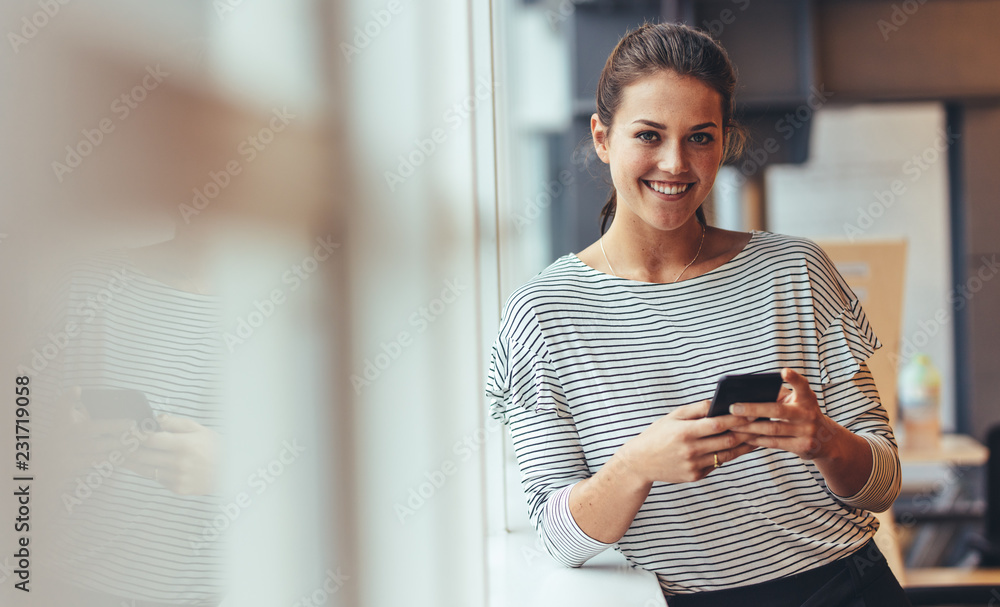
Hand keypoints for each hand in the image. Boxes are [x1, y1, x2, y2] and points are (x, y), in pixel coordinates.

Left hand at [123, 414, 220, 495]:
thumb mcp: (200, 429)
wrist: (232, 472)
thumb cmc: (217, 448)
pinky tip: (144, 465)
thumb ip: (176, 423)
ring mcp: (178, 478)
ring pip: (145, 470)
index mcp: (185, 445)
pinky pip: (157, 479)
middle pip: (143, 456)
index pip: (151, 439)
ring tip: (122, 456)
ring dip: (132, 463)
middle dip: (128, 449)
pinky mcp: (178, 489)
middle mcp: (179, 463)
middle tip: (119, 444)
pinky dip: (149, 472)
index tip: (129, 431)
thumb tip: (156, 419)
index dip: (136, 435)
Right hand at [620, 400, 756, 484]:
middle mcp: (691, 451)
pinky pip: (718, 464)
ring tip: (758, 436)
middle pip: (728, 441)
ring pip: (728, 455)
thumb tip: (719, 401)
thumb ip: (696, 409)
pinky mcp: (696, 476)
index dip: (738, 418)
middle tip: (763, 423)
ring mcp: (694, 466)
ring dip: (745, 446)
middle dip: (747, 431)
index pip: (718, 424)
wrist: (640, 462)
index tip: (754, 411)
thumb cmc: (657, 434)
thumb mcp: (672, 417)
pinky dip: (730, 455)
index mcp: (685, 432)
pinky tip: (740, 447)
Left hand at [730, 368, 841, 459]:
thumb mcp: (798, 401)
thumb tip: (748, 392)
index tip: (784, 371)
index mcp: (807, 398)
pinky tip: (744, 437)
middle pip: (777, 410)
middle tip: (733, 407)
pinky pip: (774, 443)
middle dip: (753, 409)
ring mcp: (806, 431)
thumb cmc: (802, 414)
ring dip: (749, 427)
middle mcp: (808, 413)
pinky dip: (757, 440)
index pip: (802, 385)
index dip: (794, 378)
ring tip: (732, 424)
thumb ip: (779, 395)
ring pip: (772, 429)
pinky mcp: (802, 447)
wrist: (826, 440)